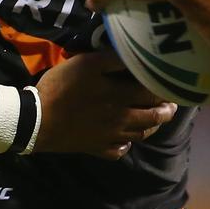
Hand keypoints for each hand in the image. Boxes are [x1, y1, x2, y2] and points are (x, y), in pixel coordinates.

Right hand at [33, 50, 177, 159]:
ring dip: (151, 128)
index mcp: (121, 96)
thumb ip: (112, 60)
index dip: (164, 89)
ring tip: (153, 121)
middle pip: (152, 118)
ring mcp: (110, 136)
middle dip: (165, 112)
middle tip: (170, 106)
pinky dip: (125, 146)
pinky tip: (123, 141)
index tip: (170, 85)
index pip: (152, 93)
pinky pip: (118, 151)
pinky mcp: (96, 148)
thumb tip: (134, 57)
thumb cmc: (62, 87)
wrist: (39, 120)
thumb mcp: (86, 63)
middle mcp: (122, 119)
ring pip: (139, 135)